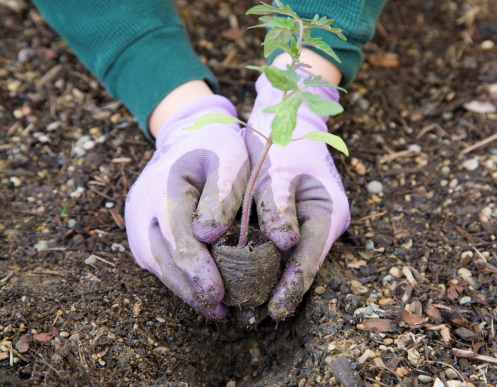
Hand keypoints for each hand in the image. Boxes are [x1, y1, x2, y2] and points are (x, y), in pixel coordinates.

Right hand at [125, 95, 248, 318]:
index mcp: (164, 185)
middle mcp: (142, 205)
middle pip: (162, 256)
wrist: (189, 133)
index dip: (197, 269)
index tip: (217, 294)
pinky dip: (176, 277)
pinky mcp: (140, 228)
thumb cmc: (217, 146)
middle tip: (220, 311)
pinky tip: (199, 291)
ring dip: (183, 288)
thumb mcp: (230, 159)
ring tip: (214, 309)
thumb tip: (208, 236)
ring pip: (156, 263)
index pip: (177, 236)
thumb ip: (223, 194)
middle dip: (190, 288)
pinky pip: (156, 258)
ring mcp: (136, 218)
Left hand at [246, 68, 350, 319]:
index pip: (310, 258)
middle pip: (303, 265)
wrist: (289, 116)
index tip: (275, 311)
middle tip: (256, 319)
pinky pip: (282, 248)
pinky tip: (246, 278)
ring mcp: (311, 222)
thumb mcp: (279, 170)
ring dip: (273, 282)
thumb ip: (279, 206)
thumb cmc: (285, 140)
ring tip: (249, 308)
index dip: (293, 286)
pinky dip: (266, 264)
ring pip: (292, 260)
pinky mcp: (295, 220)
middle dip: (281, 291)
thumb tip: (284, 244)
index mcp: (329, 211)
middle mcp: (324, 222)